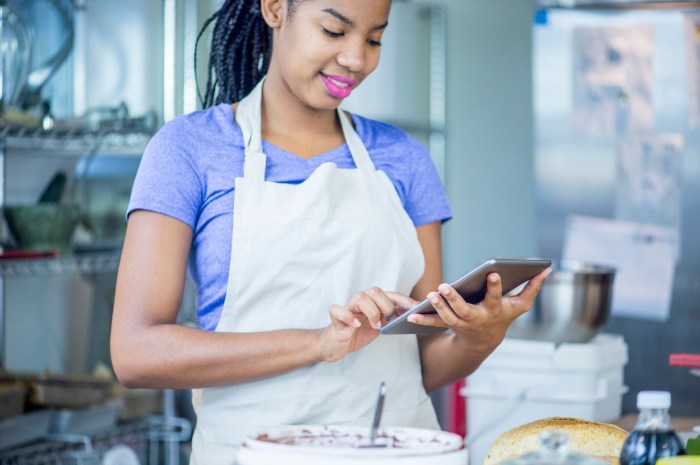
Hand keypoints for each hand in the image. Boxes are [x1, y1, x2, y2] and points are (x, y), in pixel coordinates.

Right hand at [317, 288, 415, 362]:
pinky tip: (355, 324)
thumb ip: (391, 318)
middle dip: (386, 305)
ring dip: (371, 311)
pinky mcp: (336, 318)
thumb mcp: (378, 325)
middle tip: (388, 320)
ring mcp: (348, 308)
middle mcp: (360, 301)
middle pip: (375, 291)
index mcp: (372, 302)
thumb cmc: (358, 333)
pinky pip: (337, 310)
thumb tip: (413, 315)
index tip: (417, 307)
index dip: (404, 300)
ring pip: (360, 297)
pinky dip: (348, 316)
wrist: (336, 344)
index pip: (390, 295)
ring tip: (375, 325)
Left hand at [407, 268, 551, 354]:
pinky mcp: (449, 326)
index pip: (496, 297)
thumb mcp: (519, 305)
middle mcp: (477, 318)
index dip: (496, 286)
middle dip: (455, 299)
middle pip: (465, 310)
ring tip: (431, 294)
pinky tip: (411, 315)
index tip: (494, 273)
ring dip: (438, 307)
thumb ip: (532, 288)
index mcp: (494, 310)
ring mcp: (462, 324)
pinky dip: (423, 319)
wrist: (485, 342)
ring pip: (449, 317)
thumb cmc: (503, 317)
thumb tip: (547, 270)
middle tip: (445, 287)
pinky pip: (435, 324)